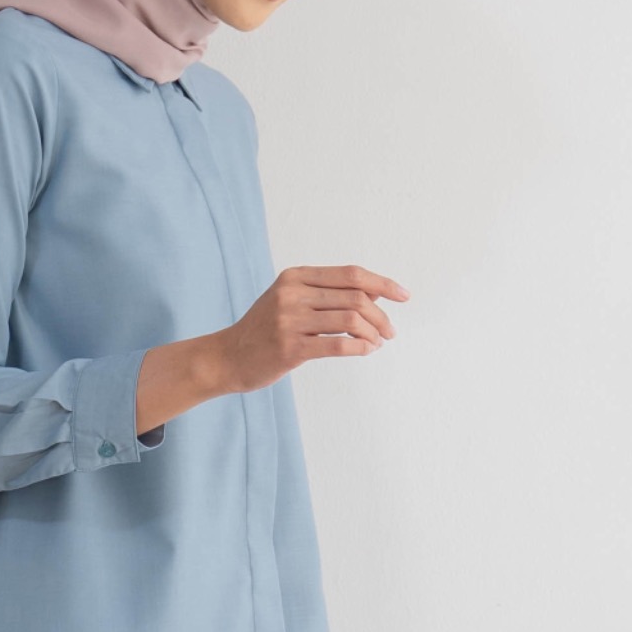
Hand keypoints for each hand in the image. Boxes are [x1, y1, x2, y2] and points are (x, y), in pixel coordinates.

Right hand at [135, 265, 407, 434]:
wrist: (227, 357)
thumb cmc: (265, 330)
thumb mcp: (291, 300)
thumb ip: (328, 293)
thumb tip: (377, 290)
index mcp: (295, 277)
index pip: (351, 274)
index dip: (383, 283)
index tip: (404, 296)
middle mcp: (292, 294)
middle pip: (355, 297)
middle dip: (381, 315)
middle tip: (390, 331)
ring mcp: (289, 321)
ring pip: (350, 320)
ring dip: (374, 333)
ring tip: (379, 342)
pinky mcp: (290, 349)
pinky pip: (337, 345)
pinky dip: (359, 348)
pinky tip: (365, 351)